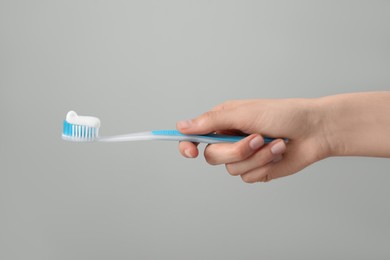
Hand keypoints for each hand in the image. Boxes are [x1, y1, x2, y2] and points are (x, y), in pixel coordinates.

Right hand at [176, 99, 329, 182]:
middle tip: (256, 138)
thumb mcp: (244, 113)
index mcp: (224, 122)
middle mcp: (230, 139)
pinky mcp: (257, 169)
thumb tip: (182, 126)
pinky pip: (249, 177)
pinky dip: (265, 165)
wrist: (314, 131)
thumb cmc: (283, 114)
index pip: (195, 136)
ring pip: (233, 169)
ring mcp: (244, 156)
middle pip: (213, 156)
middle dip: (236, 150)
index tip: (190, 151)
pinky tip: (278, 152)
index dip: (187, 145)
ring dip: (256, 157)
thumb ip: (212, 121)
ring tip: (274, 143)